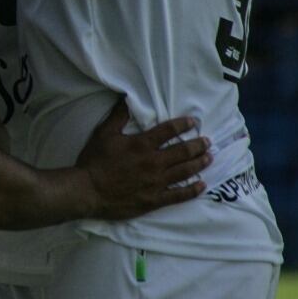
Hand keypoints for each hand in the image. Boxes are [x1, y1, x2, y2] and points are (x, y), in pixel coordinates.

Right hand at [76, 100, 210, 219]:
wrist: (88, 191)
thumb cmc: (94, 161)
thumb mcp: (103, 134)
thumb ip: (118, 116)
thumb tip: (125, 99)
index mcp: (142, 144)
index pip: (169, 130)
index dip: (183, 124)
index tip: (193, 122)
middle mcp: (154, 162)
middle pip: (183, 151)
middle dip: (198, 145)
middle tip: (207, 142)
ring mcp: (157, 182)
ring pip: (185, 171)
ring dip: (199, 163)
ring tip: (209, 158)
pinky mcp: (155, 200)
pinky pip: (179, 195)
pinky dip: (193, 190)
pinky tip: (202, 185)